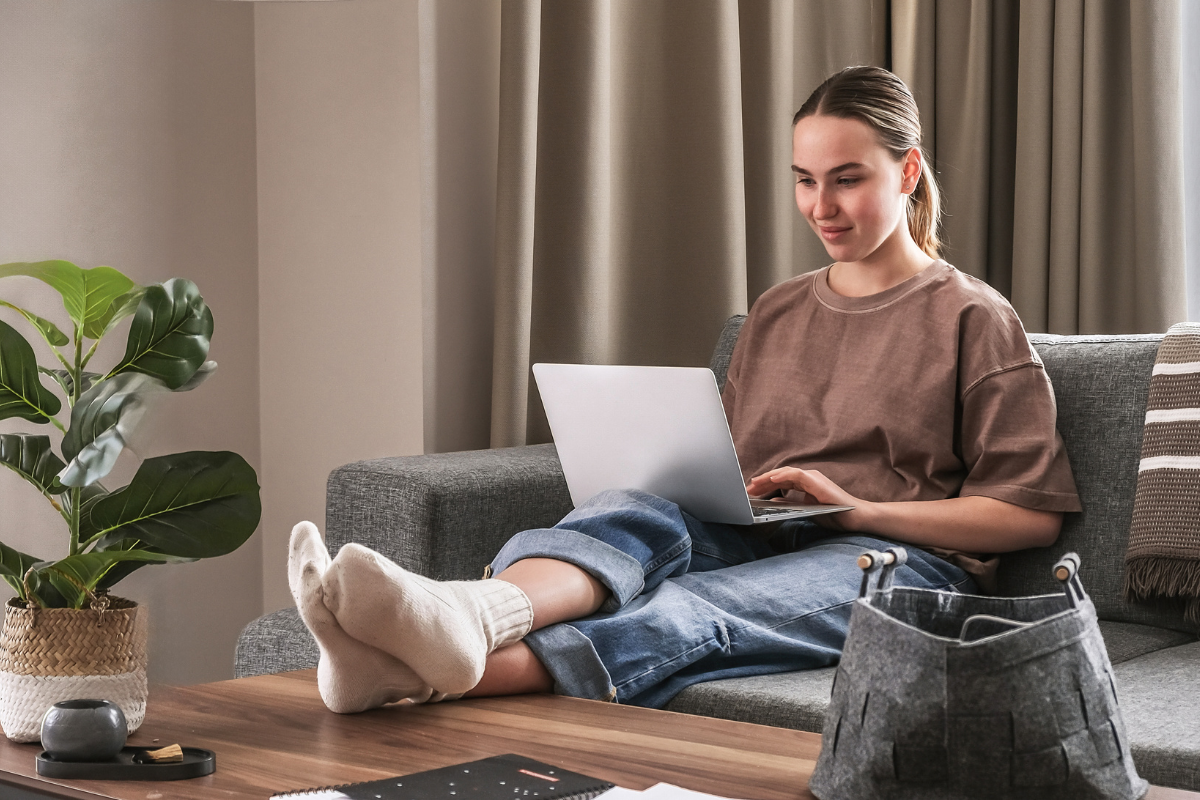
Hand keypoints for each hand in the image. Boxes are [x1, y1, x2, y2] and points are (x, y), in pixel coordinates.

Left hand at [745, 467, 867, 530]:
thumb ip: (790, 503)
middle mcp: (808, 478)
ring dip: (769, 477)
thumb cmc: (835, 513)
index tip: (752, 491)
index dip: (766, 485)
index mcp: (806, 484)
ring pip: (786, 472)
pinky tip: (772, 480)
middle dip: (763, 481)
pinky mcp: (817, 482)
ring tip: (755, 483)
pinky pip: (797, 475)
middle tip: (748, 488)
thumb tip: (773, 500)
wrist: (855, 517)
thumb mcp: (806, 509)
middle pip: (781, 475)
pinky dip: (783, 476)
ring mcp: (813, 478)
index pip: (781, 481)